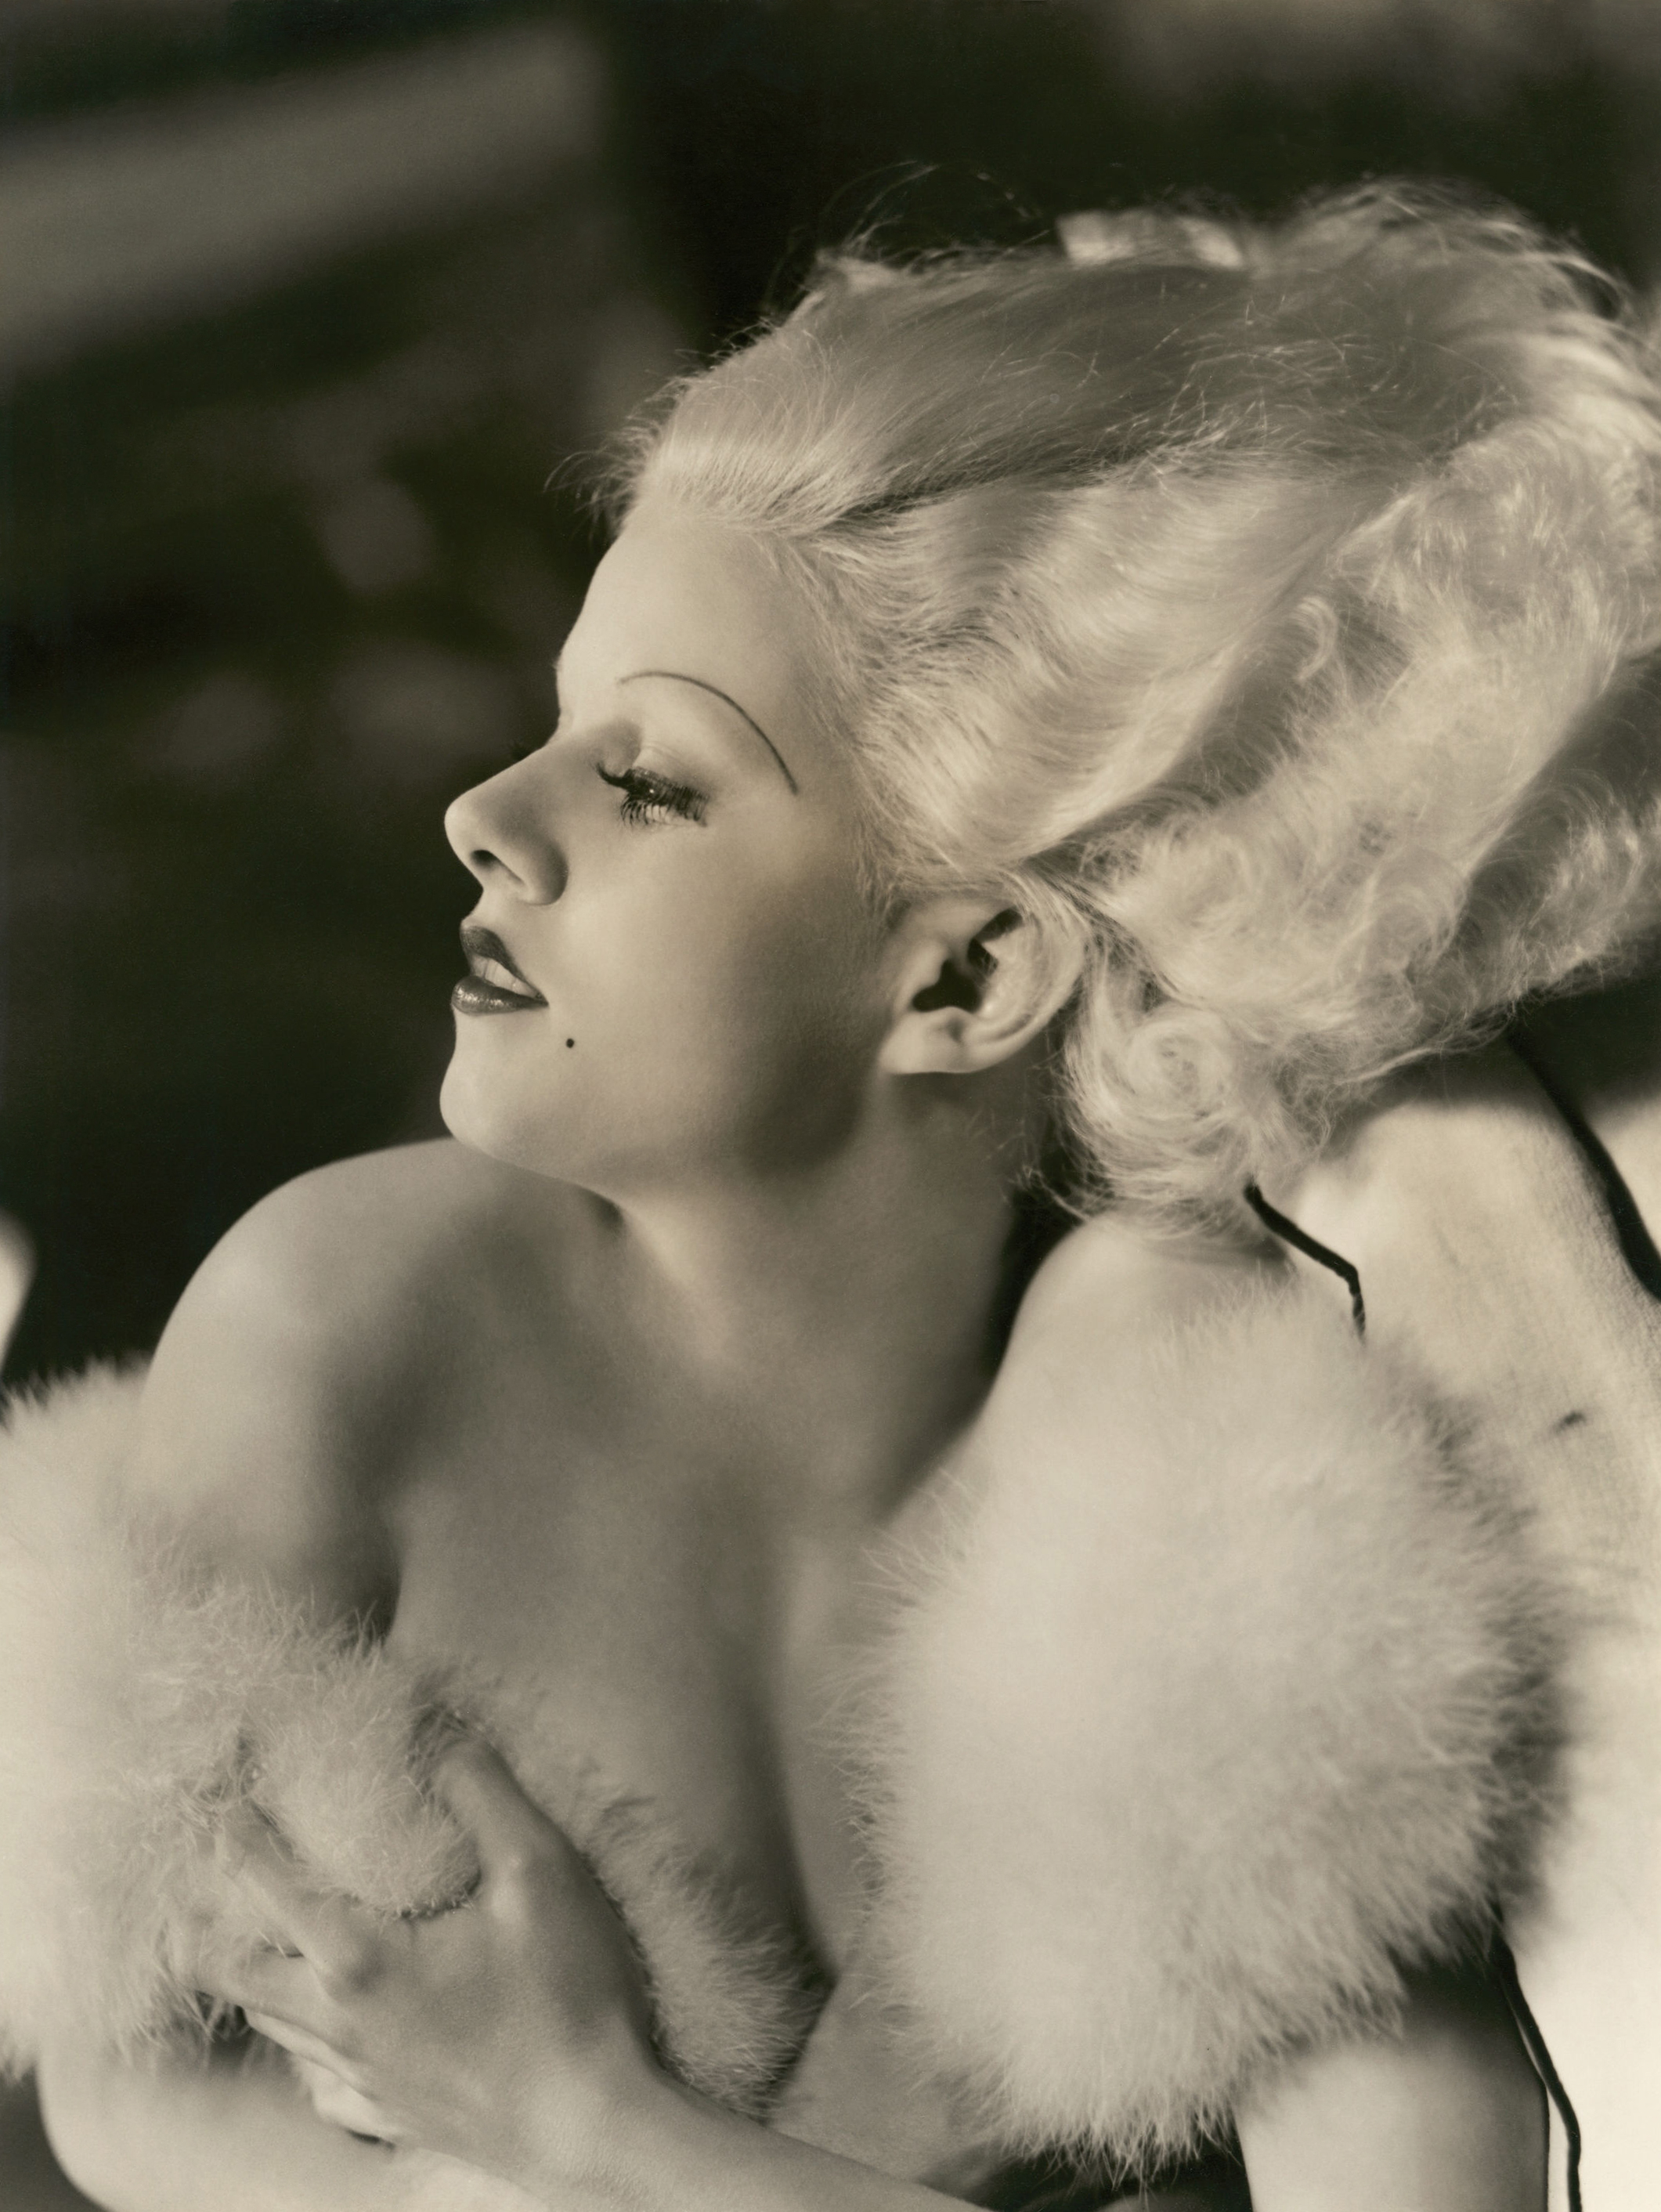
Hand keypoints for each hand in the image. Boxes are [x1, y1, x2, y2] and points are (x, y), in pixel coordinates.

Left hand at [200, 1740, 660, 2194]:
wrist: (598, 2130)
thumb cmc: (570, 1998)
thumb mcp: (539, 1870)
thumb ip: (481, 1790)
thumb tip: (436, 1726)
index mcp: (358, 1959)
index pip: (263, 1882)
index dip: (233, 1830)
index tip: (220, 1793)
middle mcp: (338, 2024)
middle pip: (228, 1972)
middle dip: (202, 1919)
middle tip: (209, 1872)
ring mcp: (359, 2079)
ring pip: (269, 2023)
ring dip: (252, 1971)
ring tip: (265, 1929)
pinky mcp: (388, 2114)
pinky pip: (315, 2078)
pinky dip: (303, 2041)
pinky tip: (329, 2024)